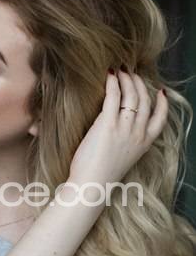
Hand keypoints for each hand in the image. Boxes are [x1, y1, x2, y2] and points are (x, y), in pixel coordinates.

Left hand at [68, 68, 167, 188]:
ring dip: (127, 79)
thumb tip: (118, 129)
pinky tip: (109, 75)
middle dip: (139, 84)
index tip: (160, 92)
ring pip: (132, 95)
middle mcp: (138, 133)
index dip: (162, 103)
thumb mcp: (123, 158)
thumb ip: (126, 142)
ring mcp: (124, 128)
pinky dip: (113, 83)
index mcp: (144, 144)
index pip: (160, 119)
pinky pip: (113, 96)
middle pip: (145, 101)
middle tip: (132, 73)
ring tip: (121, 70)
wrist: (92, 185)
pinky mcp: (108, 124)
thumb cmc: (100, 175)